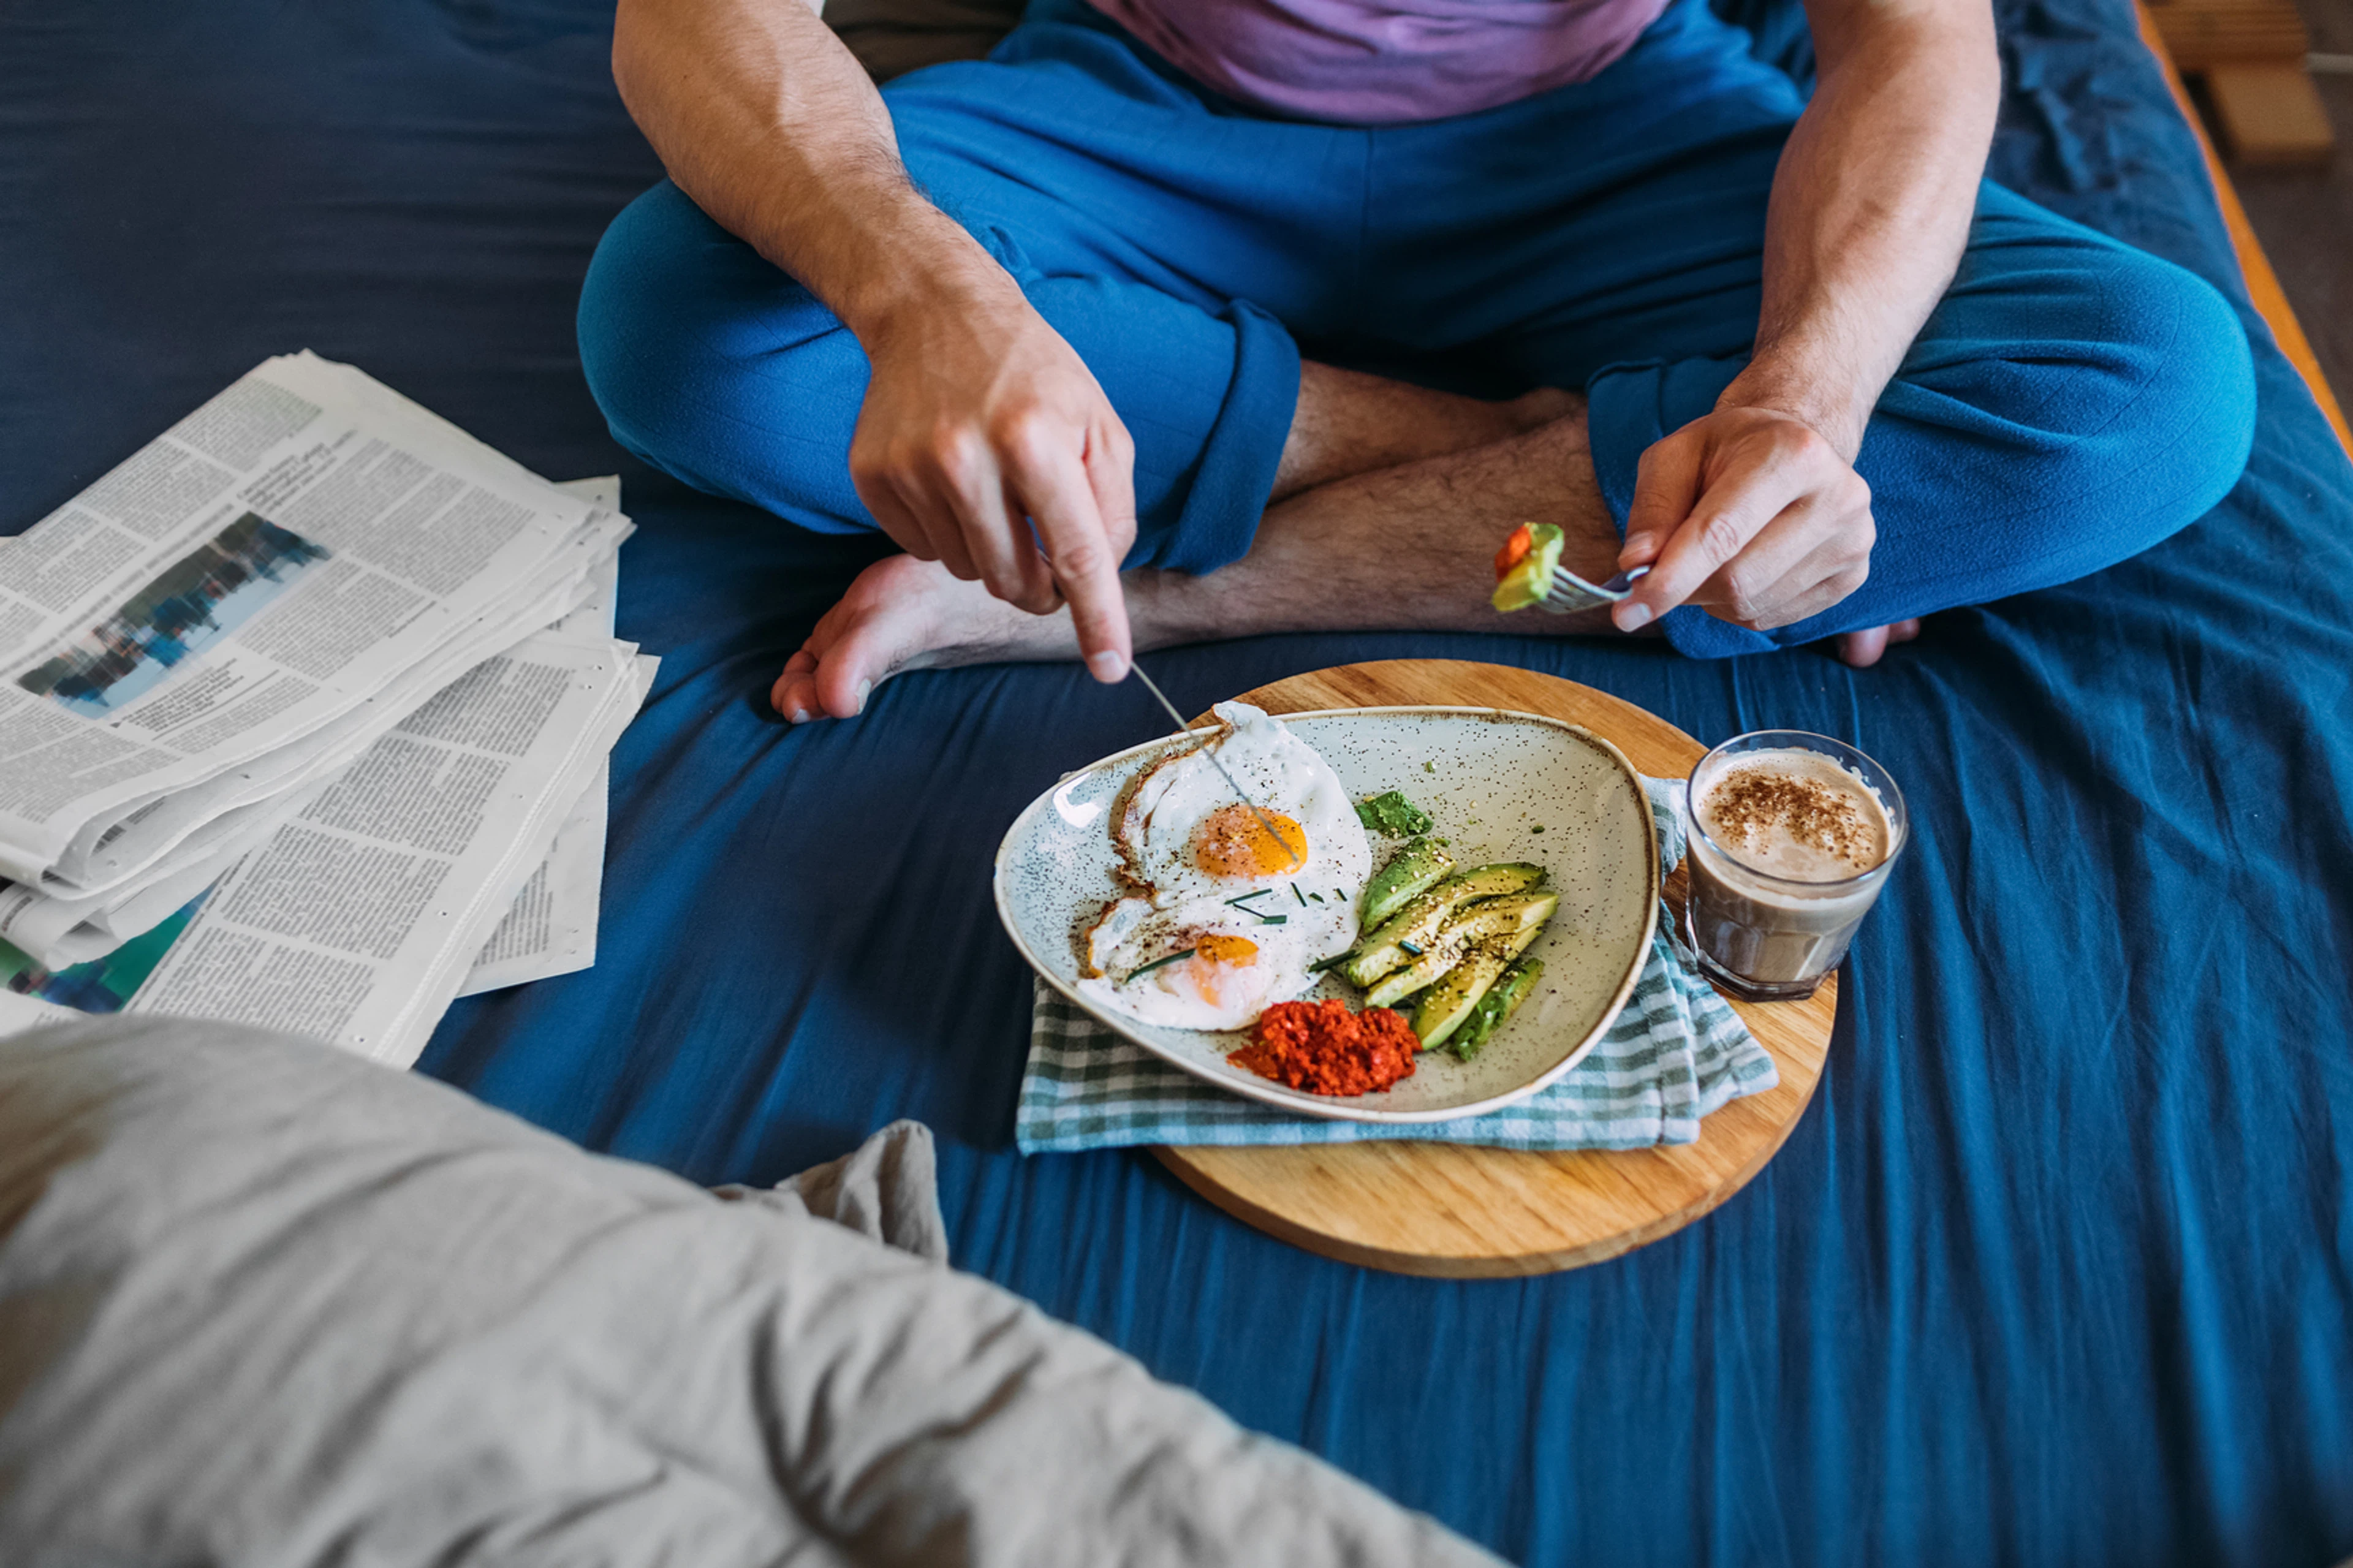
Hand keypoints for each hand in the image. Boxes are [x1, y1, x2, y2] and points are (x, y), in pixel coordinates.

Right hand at [849, 285, 1137, 680]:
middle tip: (1043, 542)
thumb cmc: (1031, 373)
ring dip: (989, 550)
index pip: (1074, 556)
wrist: (934, 310)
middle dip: (1039, 583)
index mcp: (1036, 441)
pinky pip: (918, 551)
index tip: (1110, 669)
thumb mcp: (1097, 424)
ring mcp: (912, 469)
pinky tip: (950, 479)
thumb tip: (1093, 582)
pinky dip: (944, 531)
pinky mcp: (872, 477)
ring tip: (993, 486)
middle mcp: (968, 458)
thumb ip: (1111, 507)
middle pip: (1015, 583)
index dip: (1096, 619)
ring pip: (966, 572)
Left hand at [1609, 405, 1874, 635]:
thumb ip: (1653, 508)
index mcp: (1792, 454)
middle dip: (1685, 586)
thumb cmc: (1727, 451)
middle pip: (1735, 580)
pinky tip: (1743, 565)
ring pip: (1750, 605)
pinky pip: (1771, 618)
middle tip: (1665, 568)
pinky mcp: (1853, 575)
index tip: (1625, 612)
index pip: (1721, 534)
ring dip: (1709, 597)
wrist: (1793, 447)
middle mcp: (1837, 496)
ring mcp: (1852, 540)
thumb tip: (1636, 566)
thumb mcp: (1676, 456)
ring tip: (1714, 554)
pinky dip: (1736, 606)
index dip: (1670, 579)